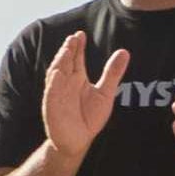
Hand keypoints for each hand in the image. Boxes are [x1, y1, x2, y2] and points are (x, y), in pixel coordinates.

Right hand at [41, 32, 132, 160]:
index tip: (81, 34)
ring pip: (56, 73)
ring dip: (60, 61)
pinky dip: (53, 82)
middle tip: (74, 38)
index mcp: (77, 78)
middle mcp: (66, 83)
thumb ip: (112, 73)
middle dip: (68, 50)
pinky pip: (51, 92)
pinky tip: (57, 73)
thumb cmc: (89, 117)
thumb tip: (124, 51)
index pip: (75, 58)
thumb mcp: (105, 93)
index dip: (77, 47)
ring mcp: (57, 94)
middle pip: (65, 62)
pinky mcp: (52, 106)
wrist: (78, 141)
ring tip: (66, 49)